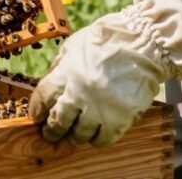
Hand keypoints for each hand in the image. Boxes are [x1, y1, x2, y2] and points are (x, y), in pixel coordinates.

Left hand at [28, 10, 168, 146]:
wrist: (144, 42)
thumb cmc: (108, 40)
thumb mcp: (74, 45)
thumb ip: (60, 65)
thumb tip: (49, 84)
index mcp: (66, 73)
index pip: (43, 99)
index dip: (37, 110)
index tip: (37, 117)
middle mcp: (80, 93)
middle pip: (58, 122)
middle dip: (52, 130)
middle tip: (52, 133)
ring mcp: (100, 108)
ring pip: (79, 135)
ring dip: (75, 135)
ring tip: (76, 132)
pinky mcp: (120, 119)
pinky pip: (103, 140)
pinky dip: (97, 139)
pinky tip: (97, 133)